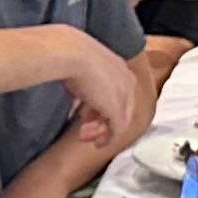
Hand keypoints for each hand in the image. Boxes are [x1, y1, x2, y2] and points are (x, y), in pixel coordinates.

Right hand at [58, 29, 148, 145]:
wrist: (71, 53)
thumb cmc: (70, 54)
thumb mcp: (82, 66)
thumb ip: (86, 80)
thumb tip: (75, 89)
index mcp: (120, 67)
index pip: (118, 93)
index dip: (102, 106)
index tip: (87, 115)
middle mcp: (127, 81)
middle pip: (121, 108)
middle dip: (102, 121)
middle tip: (84, 130)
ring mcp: (124, 96)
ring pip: (119, 120)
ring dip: (101, 131)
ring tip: (85, 136)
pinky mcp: (117, 110)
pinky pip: (117, 130)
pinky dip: (108, 139)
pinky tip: (98, 144)